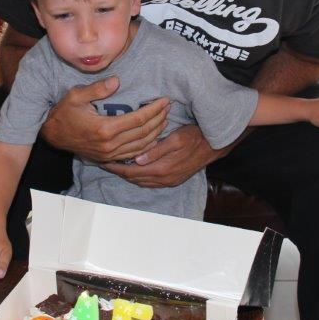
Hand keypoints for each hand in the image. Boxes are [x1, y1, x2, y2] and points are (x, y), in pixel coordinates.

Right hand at [41, 76, 169, 161]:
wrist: (53, 135)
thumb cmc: (63, 113)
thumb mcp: (76, 96)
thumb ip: (97, 88)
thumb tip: (116, 81)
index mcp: (104, 128)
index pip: (138, 120)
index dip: (154, 110)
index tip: (164, 100)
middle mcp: (109, 144)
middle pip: (143, 133)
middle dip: (159, 119)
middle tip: (168, 108)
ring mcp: (109, 153)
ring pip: (141, 146)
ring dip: (156, 133)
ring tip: (165, 120)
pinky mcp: (108, 158)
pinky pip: (132, 154)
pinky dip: (146, 146)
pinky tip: (153, 138)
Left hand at [103, 125, 224, 187]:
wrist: (215, 146)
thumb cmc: (196, 137)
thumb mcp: (176, 139)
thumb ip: (156, 150)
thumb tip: (138, 160)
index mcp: (162, 169)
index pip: (132, 172)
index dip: (116, 168)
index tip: (104, 161)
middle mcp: (164, 179)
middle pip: (134, 179)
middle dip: (118, 172)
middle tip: (105, 163)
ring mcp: (169, 181)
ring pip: (142, 182)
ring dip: (128, 175)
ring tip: (116, 166)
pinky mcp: (173, 180)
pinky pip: (150, 182)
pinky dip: (139, 177)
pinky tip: (135, 169)